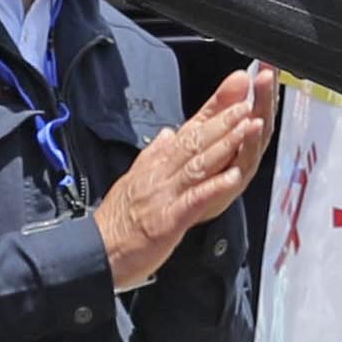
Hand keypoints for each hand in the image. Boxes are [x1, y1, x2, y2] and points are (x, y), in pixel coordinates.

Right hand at [95, 63, 274, 289]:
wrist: (95, 252)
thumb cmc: (116, 221)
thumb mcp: (134, 180)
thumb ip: (154, 155)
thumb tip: (167, 133)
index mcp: (156, 164)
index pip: (188, 130)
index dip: (212, 109)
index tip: (234, 89)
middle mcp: (160, 173)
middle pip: (195, 141)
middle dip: (224, 120)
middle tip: (247, 101)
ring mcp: (164, 195)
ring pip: (197, 163)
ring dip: (225, 144)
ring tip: (247, 127)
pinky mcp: (166, 220)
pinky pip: (193, 199)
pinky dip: (213, 187)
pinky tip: (232, 176)